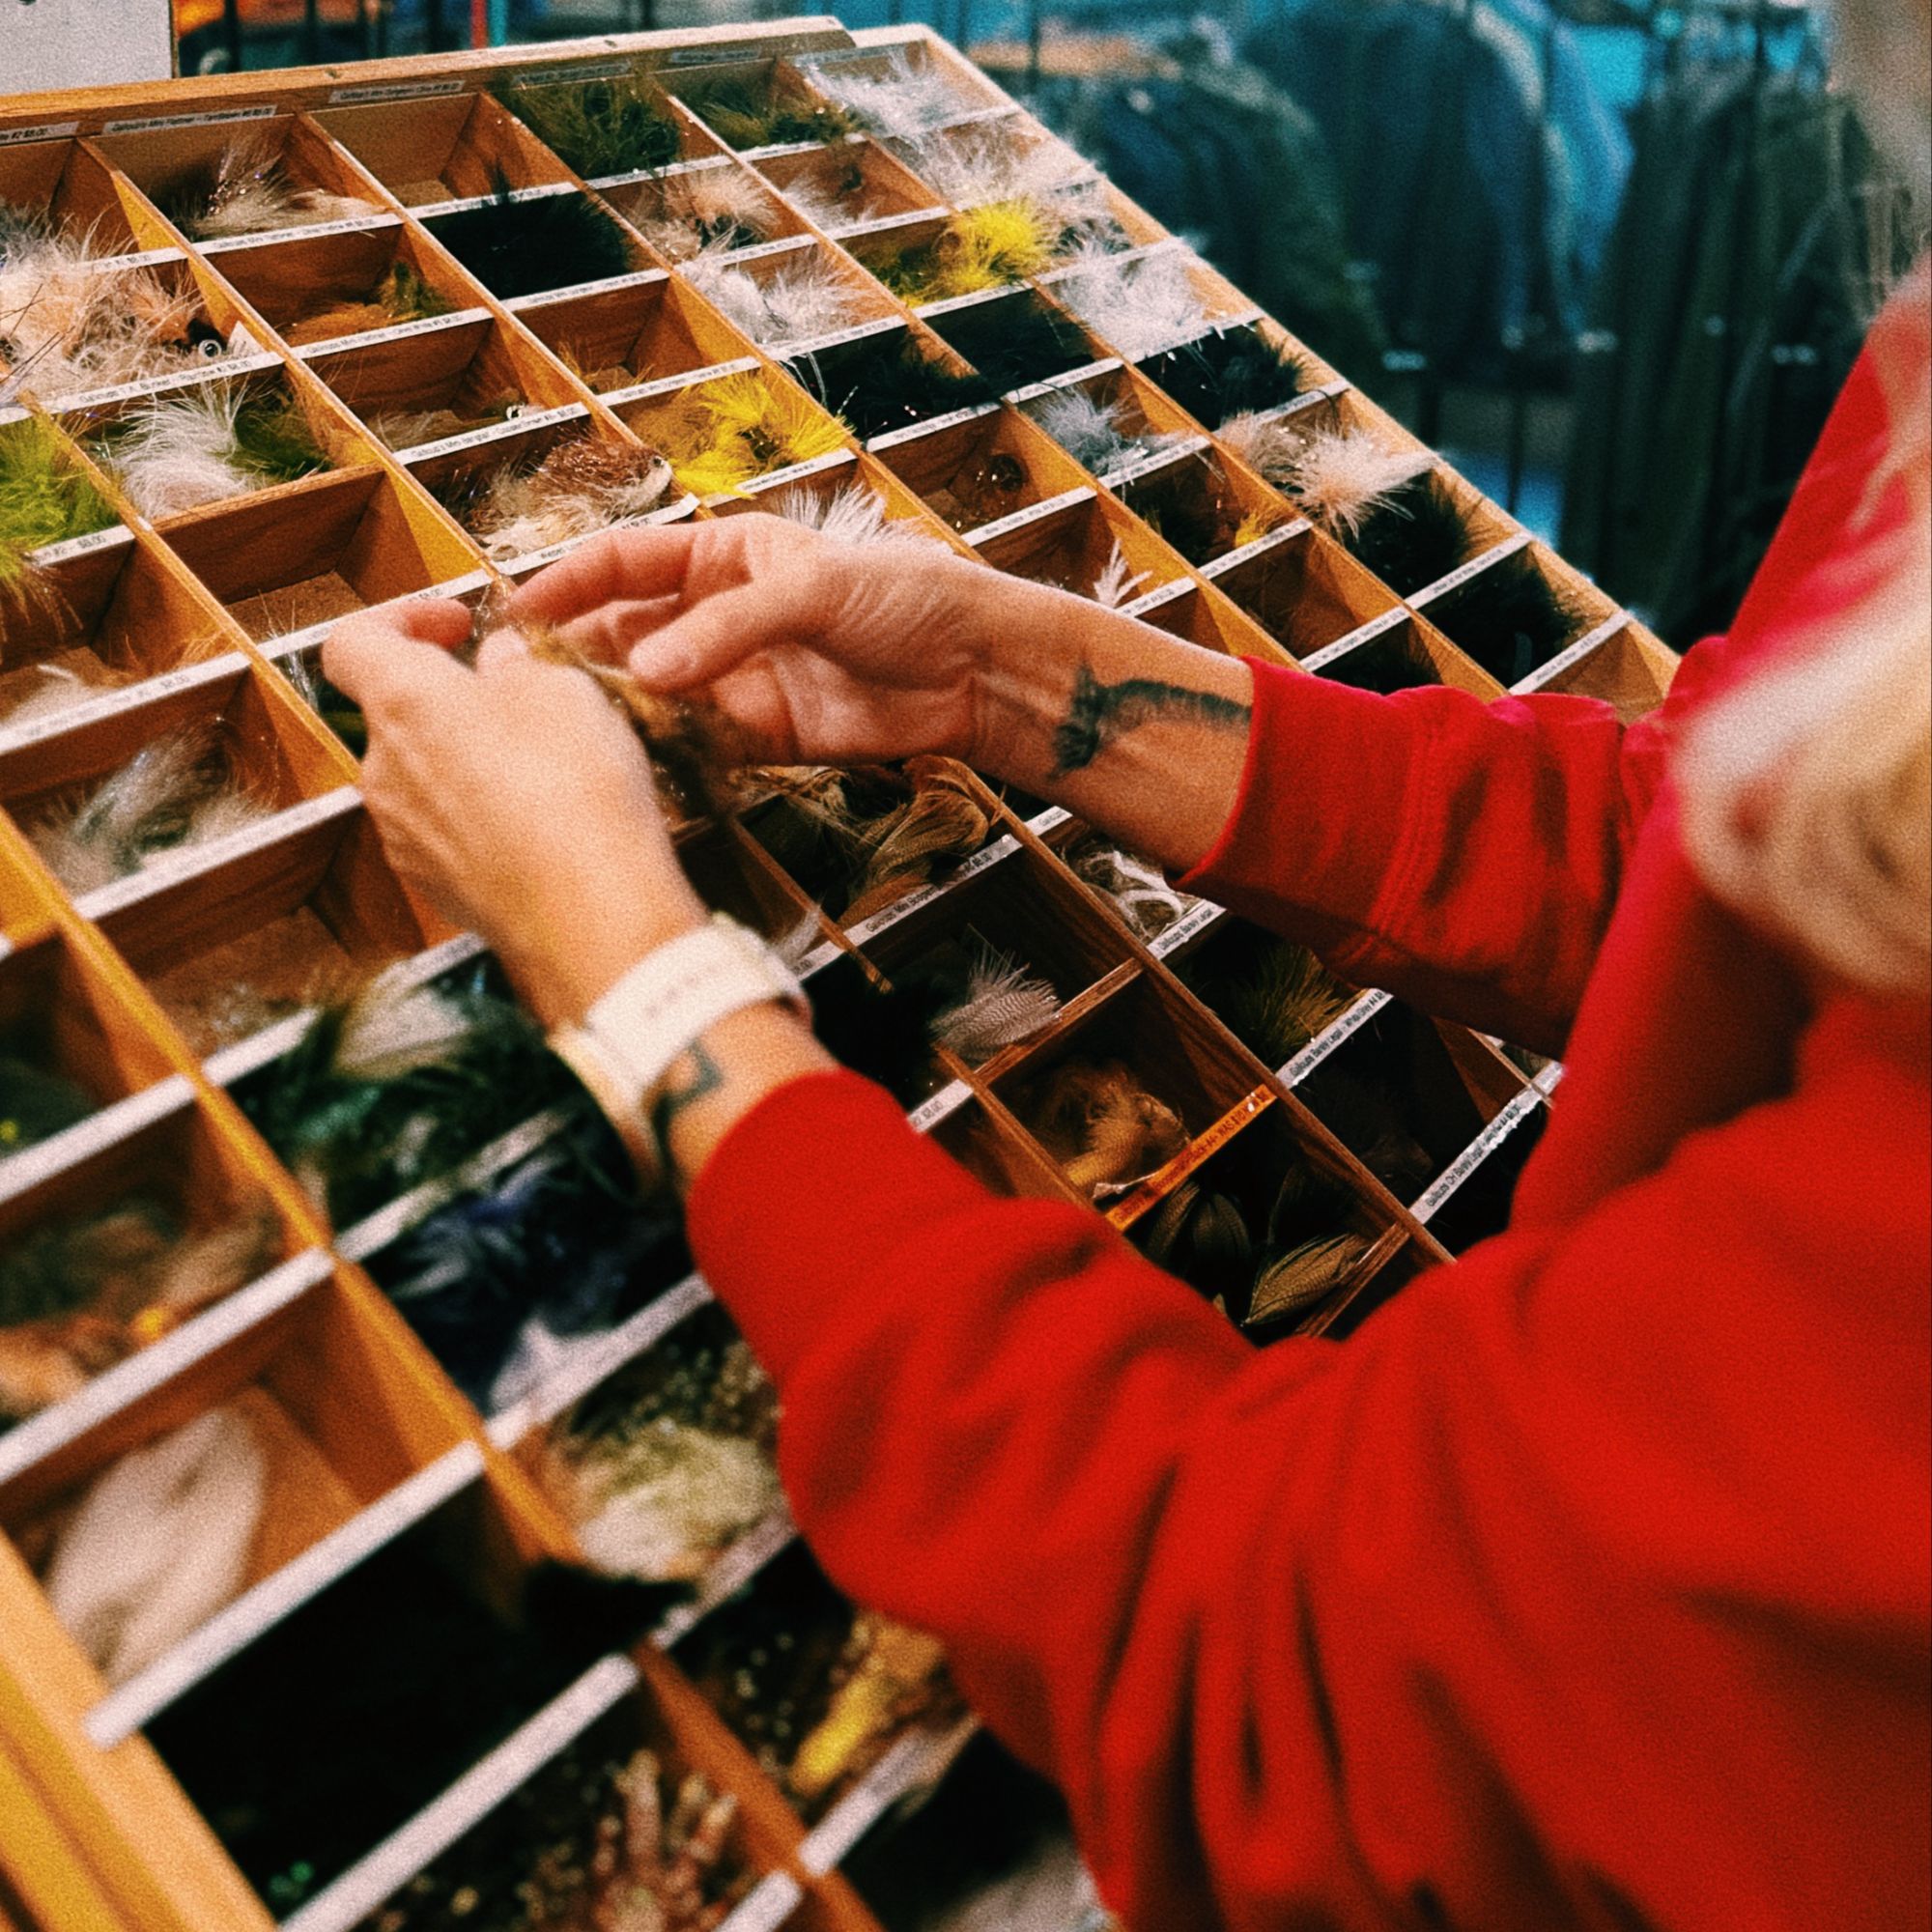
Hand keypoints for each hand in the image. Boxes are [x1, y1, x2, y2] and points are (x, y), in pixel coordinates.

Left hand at [322, 601, 705, 1027]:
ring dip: (471, 763)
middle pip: (398, 715)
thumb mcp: (564, 691)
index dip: (399, 620)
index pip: (352, 641)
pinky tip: (542, 825)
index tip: (451, 624)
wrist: (588, 913)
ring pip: (425, 778)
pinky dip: (484, 820)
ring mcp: (404, 835)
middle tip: (518, 700)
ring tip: (545, 768)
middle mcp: (385, 769)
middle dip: (454, 701)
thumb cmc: (573, 797)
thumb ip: (518, 666)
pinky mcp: (433, 885)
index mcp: (405, 700)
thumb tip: (503, 664)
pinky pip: (448, 834)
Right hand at [508, 514, 1039, 768]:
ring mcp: (734, 676)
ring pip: (649, 693)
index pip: (623, 562)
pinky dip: (659, 752)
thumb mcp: (813, 590)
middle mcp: (717, 614)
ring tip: (562, 732)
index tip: (515, 615)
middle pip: (623, 632)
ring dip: (611, 710)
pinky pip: (691, 743)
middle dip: (576, 657)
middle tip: (523, 690)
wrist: (974, 671)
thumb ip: (728, 629)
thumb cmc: (906, 599)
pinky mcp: (757, 735)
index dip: (566, 584)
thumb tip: (646, 671)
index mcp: (723, 554)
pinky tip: (623, 764)